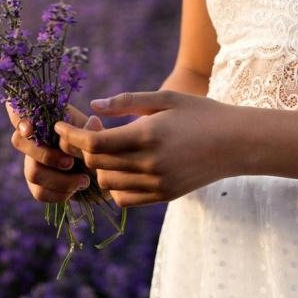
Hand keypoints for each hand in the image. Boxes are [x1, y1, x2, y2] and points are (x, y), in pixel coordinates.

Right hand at [6, 102, 93, 202]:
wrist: (103, 171)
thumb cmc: (95, 146)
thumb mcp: (96, 134)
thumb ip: (92, 129)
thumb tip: (93, 122)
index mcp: (44, 121)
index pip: (17, 112)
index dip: (18, 119)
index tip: (30, 129)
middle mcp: (32, 140)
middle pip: (19, 142)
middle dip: (46, 155)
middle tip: (70, 163)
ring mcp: (31, 162)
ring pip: (32, 172)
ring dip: (60, 180)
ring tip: (84, 181)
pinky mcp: (37, 185)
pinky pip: (39, 192)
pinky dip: (60, 194)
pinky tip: (76, 190)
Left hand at [54, 90, 243, 206]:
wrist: (237, 144)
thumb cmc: (201, 113)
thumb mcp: (165, 98)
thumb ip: (127, 101)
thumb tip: (93, 107)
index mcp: (148, 136)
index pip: (94, 143)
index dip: (71, 135)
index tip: (60, 126)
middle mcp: (150, 164)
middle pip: (96, 163)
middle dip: (83, 147)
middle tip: (93, 129)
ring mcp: (157, 184)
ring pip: (106, 183)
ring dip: (98, 167)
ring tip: (109, 148)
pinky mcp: (163, 196)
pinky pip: (123, 198)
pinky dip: (114, 185)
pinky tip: (122, 168)